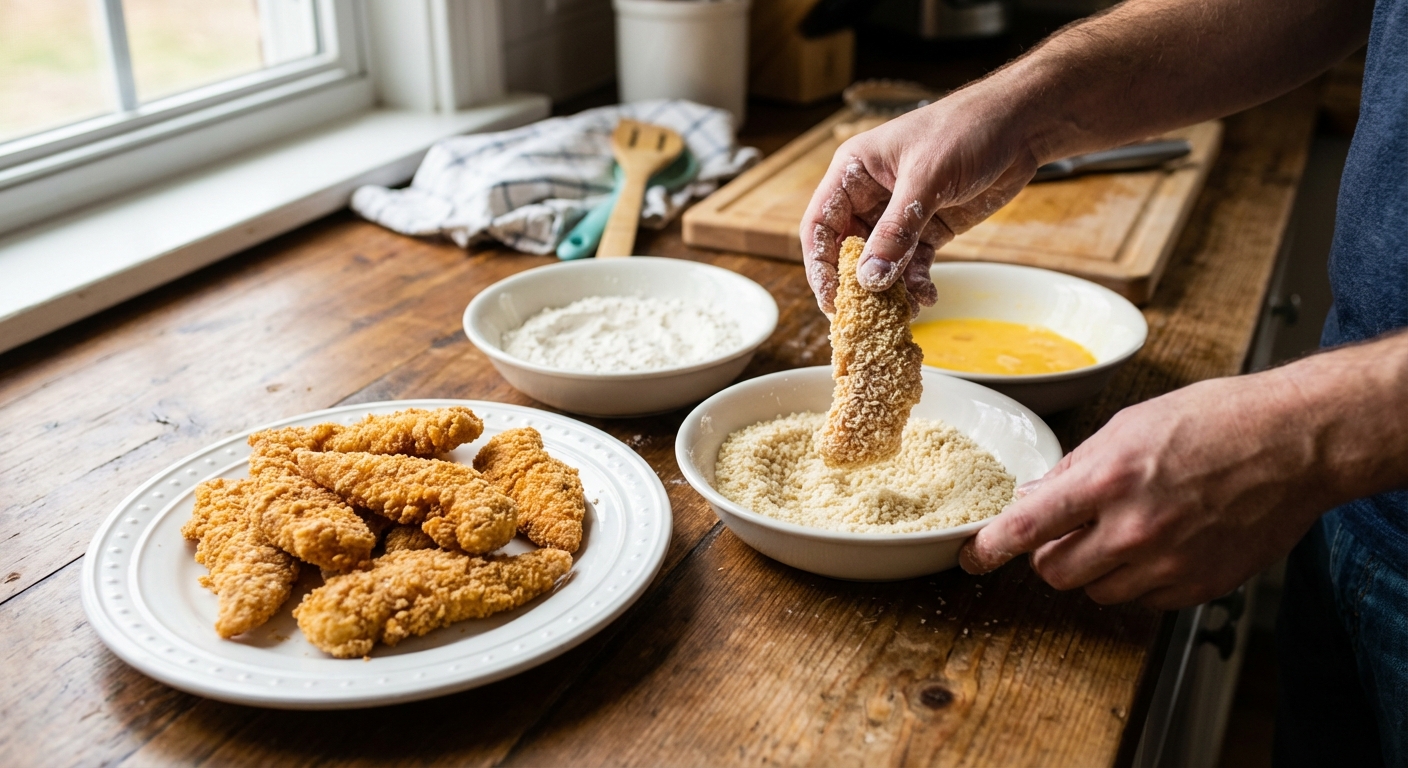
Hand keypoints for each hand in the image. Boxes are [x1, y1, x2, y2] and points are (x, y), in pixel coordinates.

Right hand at [798, 88, 1039, 313]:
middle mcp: (869, 196)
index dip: (820, 264)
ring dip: (889, 290)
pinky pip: (912, 265)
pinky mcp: (927, 230)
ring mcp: (898, 216)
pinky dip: (916, 284)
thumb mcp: (927, 178)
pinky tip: (928, 297)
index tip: (831, 298)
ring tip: (903, 312)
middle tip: (864, 317)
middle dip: (855, 284)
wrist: (1019, 126)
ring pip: (881, 264)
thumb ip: (896, 230)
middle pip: (846, 250)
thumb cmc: (965, 130)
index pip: (820, 224)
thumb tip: (869, 279)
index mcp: (853, 173)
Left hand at [958, 372, 1328, 609]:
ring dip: (1096, 569)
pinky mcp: (1199, 585)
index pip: (1026, 529)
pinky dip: (1140, 580)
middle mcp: (1133, 530)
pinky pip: (1144, 600)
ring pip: (1097, 592)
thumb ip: (1076, 468)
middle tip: (1070, 530)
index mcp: (1108, 481)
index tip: (973, 557)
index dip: (989, 548)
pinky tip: (1162, 544)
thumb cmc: (1216, 420)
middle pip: (1055, 573)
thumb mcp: (1130, 425)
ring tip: (1126, 530)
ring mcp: (1168, 564)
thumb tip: (1034, 497)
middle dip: (1052, 554)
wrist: (1295, 442)